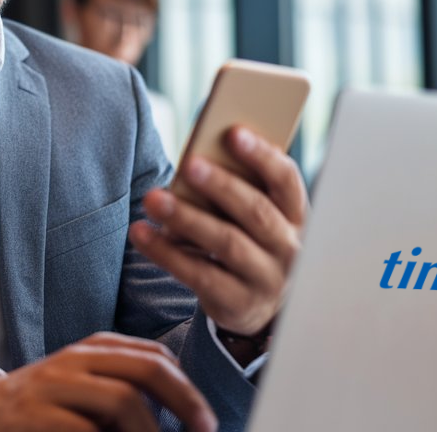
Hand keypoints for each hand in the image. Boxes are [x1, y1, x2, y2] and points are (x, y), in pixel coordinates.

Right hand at [0, 332, 215, 431]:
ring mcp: (55, 385)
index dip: (187, 388)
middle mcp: (76, 359)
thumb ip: (127, 386)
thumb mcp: (88, 386)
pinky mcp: (36, 415)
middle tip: (204, 430)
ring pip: (122, 398)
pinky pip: (86, 430)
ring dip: (149, 431)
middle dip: (185, 401)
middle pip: (145, 368)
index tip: (205, 421)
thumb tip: (186, 412)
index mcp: (94, 350)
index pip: (154, 355)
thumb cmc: (48, 406)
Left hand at [131, 126, 305, 339]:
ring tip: (153, 198)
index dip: (262, 156)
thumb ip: (240, 187)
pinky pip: (198, 274)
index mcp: (295, 215)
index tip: (233, 132)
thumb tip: (200, 157)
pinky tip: (142, 233)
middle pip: (256, 211)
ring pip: (226, 243)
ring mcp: (265, 278)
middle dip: (221, 185)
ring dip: (187, 218)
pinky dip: (166, 252)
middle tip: (188, 164)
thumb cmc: (249, 241)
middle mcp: (288, 248)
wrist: (260, 305)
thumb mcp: (255, 215)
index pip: (286, 180)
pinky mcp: (236, 303)